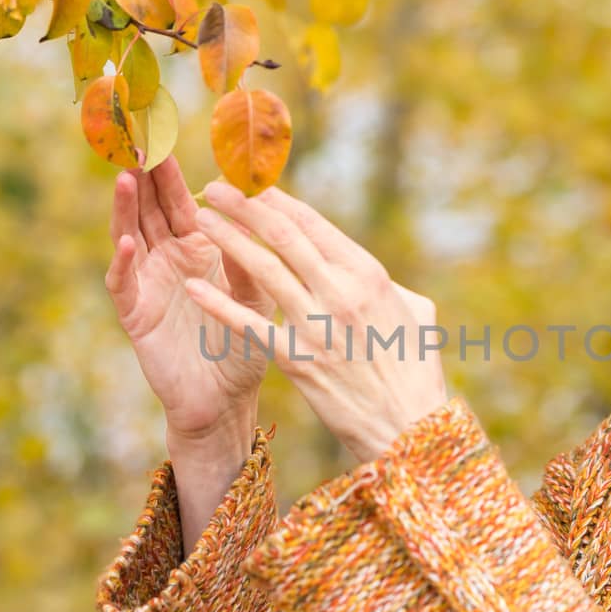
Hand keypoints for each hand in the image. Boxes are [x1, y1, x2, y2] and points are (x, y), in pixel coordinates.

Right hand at [104, 157, 276, 443]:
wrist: (225, 401)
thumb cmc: (242, 347)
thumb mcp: (256, 296)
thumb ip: (253, 258)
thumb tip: (257, 212)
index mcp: (197, 250)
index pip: (181, 202)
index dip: (172, 173)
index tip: (166, 137)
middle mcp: (167, 261)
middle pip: (150, 210)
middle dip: (145, 177)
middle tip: (137, 140)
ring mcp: (147, 285)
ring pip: (130, 237)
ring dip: (127, 209)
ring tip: (127, 178)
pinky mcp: (136, 314)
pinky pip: (124, 284)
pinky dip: (123, 264)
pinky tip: (126, 244)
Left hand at [182, 180, 448, 464]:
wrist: (408, 428)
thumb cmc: (415, 370)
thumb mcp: (415, 311)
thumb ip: (384, 284)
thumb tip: (359, 271)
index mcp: (368, 273)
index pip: (313, 223)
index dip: (276, 198)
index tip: (251, 184)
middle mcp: (341, 292)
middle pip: (282, 235)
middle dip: (243, 205)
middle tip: (213, 187)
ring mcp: (317, 326)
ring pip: (262, 269)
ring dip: (226, 239)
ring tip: (199, 220)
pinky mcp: (296, 361)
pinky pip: (249, 325)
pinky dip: (219, 304)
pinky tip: (195, 286)